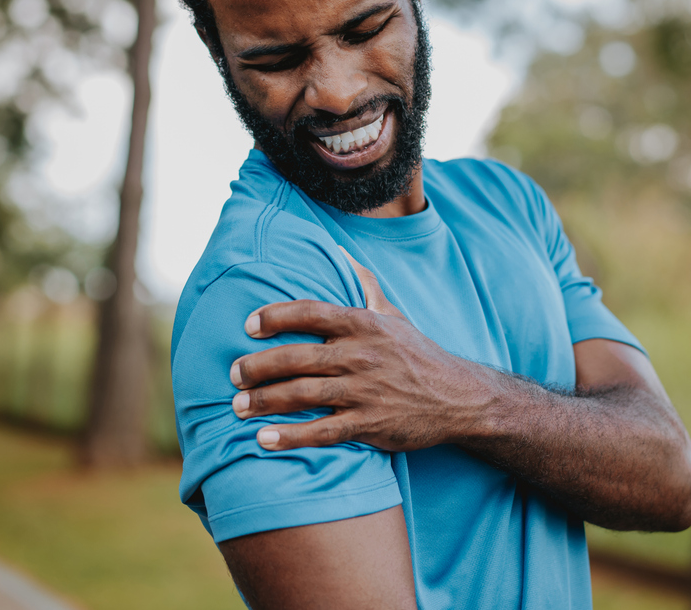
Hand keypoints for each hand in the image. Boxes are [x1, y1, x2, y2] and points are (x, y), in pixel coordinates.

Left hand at [230, 249, 492, 451]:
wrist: (458, 398)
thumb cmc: (416, 354)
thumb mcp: (392, 314)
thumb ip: (363, 284)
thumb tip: (338, 251)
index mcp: (363, 324)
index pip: (311, 311)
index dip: (275, 316)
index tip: (249, 325)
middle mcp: (361, 355)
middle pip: (297, 357)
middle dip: (257, 366)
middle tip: (233, 374)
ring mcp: (365, 391)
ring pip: (303, 395)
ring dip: (264, 401)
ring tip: (238, 406)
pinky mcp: (370, 425)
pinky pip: (322, 432)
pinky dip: (291, 437)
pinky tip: (264, 439)